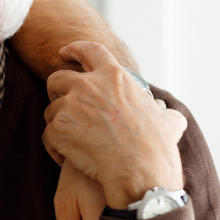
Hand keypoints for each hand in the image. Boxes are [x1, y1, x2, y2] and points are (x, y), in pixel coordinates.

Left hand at [43, 42, 186, 207]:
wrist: (141, 170)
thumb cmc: (156, 147)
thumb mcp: (168, 121)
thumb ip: (163, 112)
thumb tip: (171, 117)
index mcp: (114, 76)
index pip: (90, 51)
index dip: (75, 49)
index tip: (65, 52)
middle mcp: (88, 86)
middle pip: (57, 78)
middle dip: (57, 90)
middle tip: (64, 105)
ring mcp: (70, 106)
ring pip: (51, 110)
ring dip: (59, 124)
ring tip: (77, 142)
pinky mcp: (58, 128)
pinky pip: (48, 136)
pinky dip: (56, 148)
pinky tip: (68, 158)